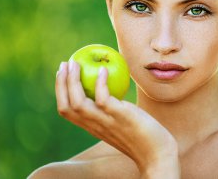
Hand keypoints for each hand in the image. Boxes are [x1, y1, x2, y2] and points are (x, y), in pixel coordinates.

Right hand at [55, 61, 179, 176]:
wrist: (157, 154)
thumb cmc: (143, 136)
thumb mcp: (122, 121)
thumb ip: (114, 110)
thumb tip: (114, 86)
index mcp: (92, 126)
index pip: (67, 110)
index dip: (61, 90)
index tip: (63, 73)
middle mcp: (94, 126)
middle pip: (66, 106)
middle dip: (61, 83)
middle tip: (66, 63)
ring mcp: (105, 122)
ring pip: (77, 102)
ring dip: (73, 81)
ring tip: (77, 63)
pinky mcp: (119, 117)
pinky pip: (103, 98)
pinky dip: (99, 83)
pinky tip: (103, 70)